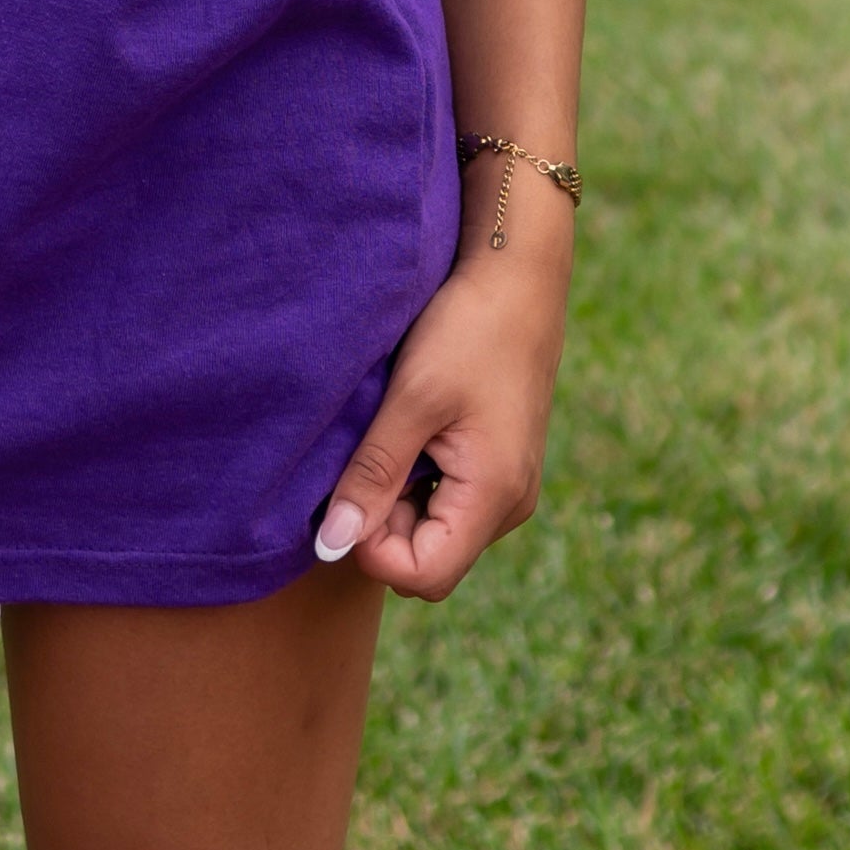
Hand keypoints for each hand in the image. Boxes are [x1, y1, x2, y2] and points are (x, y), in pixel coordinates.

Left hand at [310, 239, 566, 599]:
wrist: (517, 275)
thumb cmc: (468, 328)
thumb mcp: (410, 399)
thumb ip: (372, 476)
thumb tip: (332, 545)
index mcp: (495, 495)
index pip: (423, 574)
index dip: (373, 548)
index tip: (349, 490)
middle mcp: (510, 504)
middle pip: (430, 559)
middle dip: (384, 525)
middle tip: (365, 456)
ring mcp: (508, 486)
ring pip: (436, 531)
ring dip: (398, 500)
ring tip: (386, 435)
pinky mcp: (499, 464)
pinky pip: (449, 501)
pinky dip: (416, 481)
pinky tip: (406, 431)